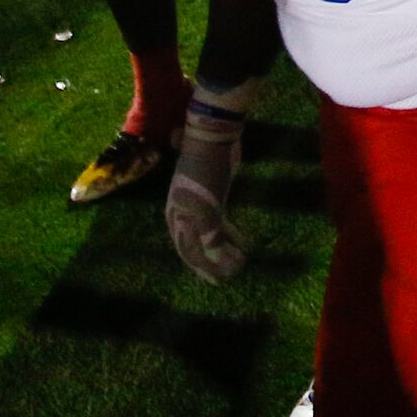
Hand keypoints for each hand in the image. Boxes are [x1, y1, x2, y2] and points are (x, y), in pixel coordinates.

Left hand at [165, 82, 250, 283]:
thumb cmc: (210, 150)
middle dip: (204, 267)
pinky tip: (241, 258)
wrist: (210, 135)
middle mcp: (178, 213)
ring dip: (218, 264)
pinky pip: (214, 242)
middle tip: (219, 280)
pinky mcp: (206, 212)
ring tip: (235, 271)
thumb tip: (213, 184)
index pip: (181, 239)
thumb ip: (209, 190)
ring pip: (200, 250)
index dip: (195, 256)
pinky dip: (227, 254)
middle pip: (187, 249)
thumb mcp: (208, 175)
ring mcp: (191, 214)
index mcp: (175, 205)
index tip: (209, 265)